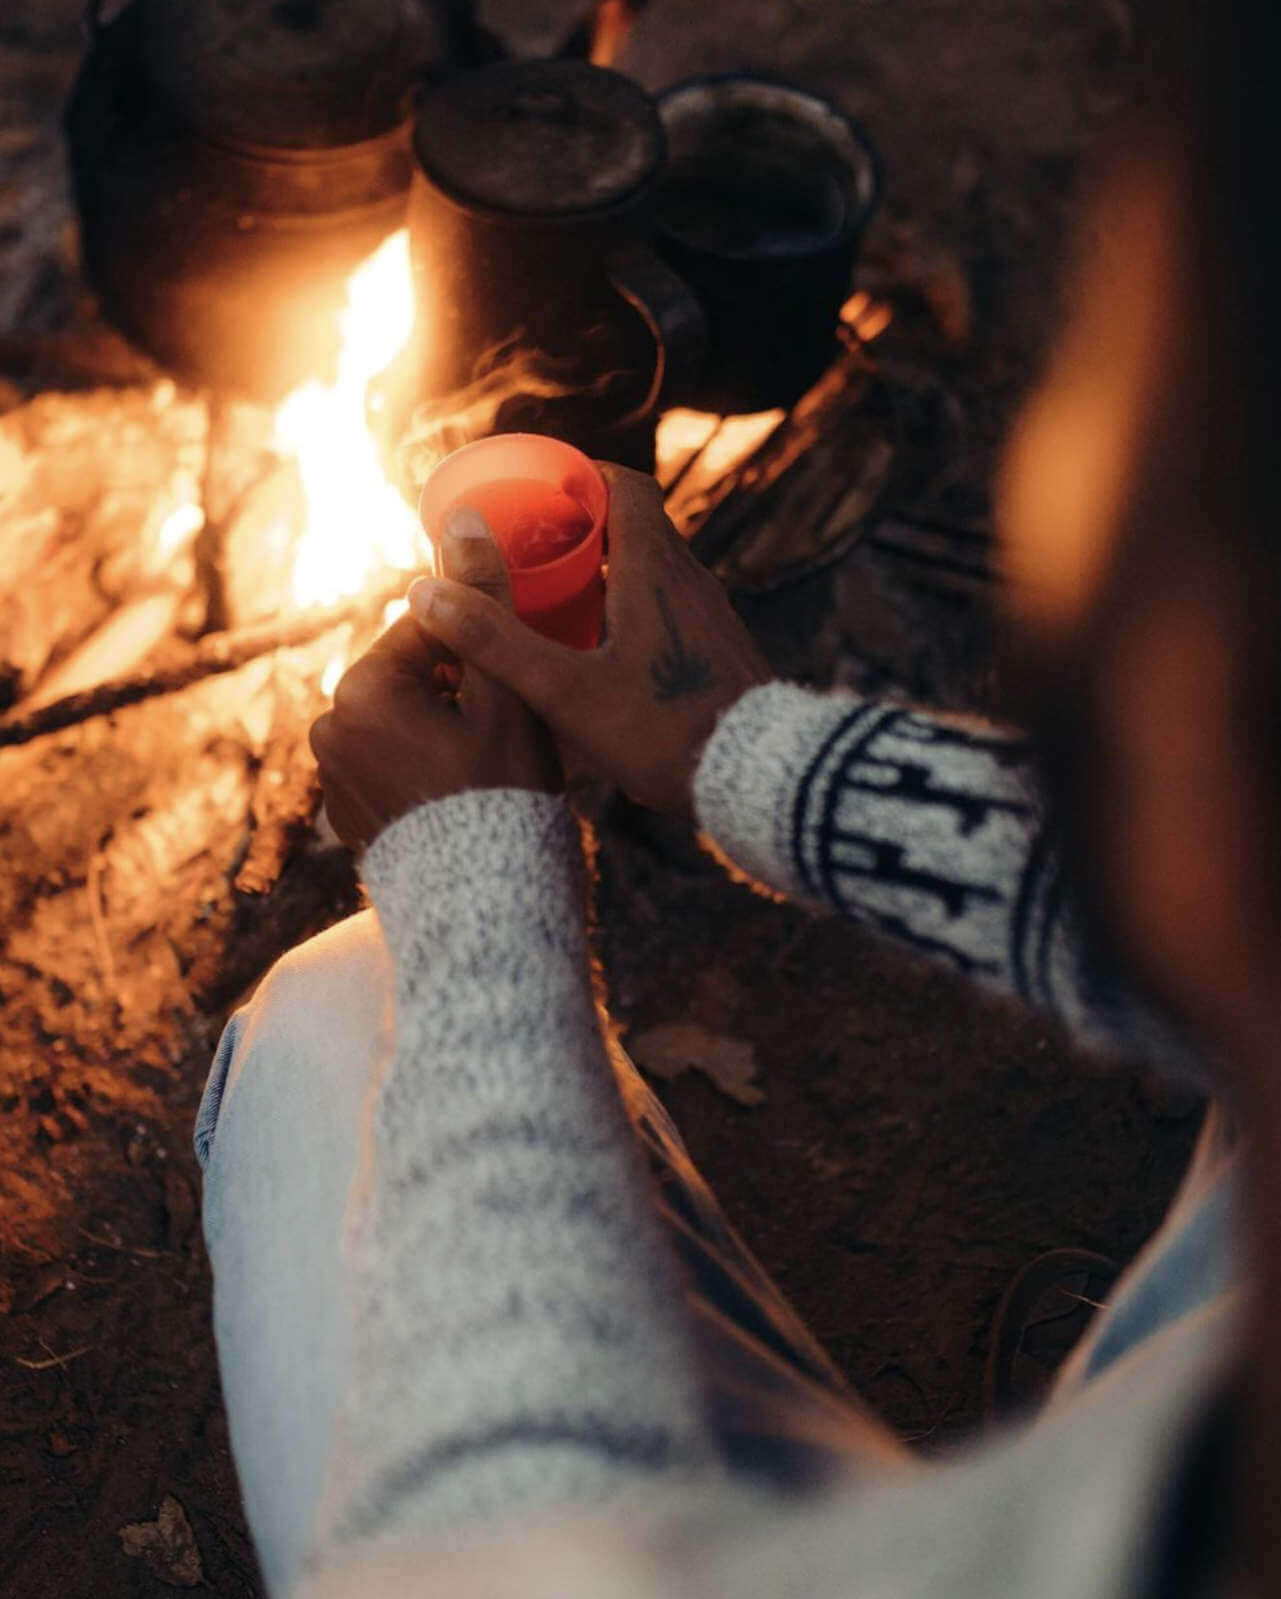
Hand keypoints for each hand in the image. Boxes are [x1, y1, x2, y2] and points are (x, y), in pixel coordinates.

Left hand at [310, 508, 560, 850]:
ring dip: (445, 727)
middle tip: (515, 726)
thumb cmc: (503, 798)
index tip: (520, 669)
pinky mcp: (348, 819)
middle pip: (414, 677)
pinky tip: (468, 796)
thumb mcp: (504, 693)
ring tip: (496, 765)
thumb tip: (462, 518)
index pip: (429, 629)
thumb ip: (482, 602)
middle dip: (462, 688)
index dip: (484, 643)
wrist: (482, 910)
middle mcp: (329, 730)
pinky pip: (392, 769)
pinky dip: (426, 771)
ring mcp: (334, 780)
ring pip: (405, 722)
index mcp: (360, 690)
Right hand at [407, 465, 771, 816]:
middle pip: (636, 527)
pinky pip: (673, 610)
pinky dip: (635, 609)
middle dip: (582, 529)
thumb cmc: (664, 732)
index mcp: (655, 569)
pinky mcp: (722, 654)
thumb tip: (425, 593)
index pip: (625, 486)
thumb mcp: (566, 691)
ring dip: (609, 573)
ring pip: (655, 572)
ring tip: (558, 600)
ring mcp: (711, 618)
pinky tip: (606, 652)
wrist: (760, 779)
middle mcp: (691, 581)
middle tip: (530, 549)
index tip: (538, 490)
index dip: (581, 476)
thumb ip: (496, 643)